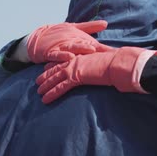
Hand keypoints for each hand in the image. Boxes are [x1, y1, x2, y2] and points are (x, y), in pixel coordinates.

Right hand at [27, 20, 110, 62]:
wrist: (37, 39)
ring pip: (73, 48)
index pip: (94, 44)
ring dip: (82, 49)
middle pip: (85, 45)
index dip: (104, 49)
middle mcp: (70, 41)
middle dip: (96, 48)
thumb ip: (90, 27)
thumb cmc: (58, 35)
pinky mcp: (50, 52)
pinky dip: (63, 56)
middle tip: (107, 51)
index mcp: (78, 37)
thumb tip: (106, 23)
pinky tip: (70, 57)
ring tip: (92, 49)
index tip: (116, 52)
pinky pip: (57, 55)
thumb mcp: (74, 29)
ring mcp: (60, 47)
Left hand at [36, 47, 156, 103]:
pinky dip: (52, 93)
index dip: (55, 64)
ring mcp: (74, 68)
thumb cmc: (118, 63)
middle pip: (57, 68)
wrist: (118, 62)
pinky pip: (60, 87)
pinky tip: (45, 99)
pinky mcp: (76, 77)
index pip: (66, 60)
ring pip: (55, 77)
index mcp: (83, 56)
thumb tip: (113, 71)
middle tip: (38, 81)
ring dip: (46, 85)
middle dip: (46, 75)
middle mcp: (76, 60)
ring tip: (39, 92)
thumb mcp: (110, 62)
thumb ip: (107, 65)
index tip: (48, 66)